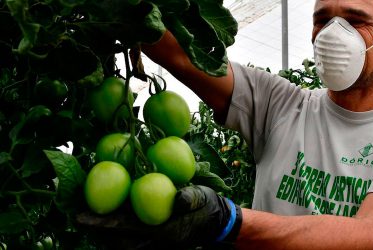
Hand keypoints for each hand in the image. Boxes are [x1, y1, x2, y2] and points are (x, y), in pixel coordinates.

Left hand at [76, 185, 241, 248]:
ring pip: (121, 246)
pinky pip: (129, 245)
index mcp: (164, 232)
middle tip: (77, 218)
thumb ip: (189, 198)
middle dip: (96, 232)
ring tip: (87, 223)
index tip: (81, 217)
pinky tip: (108, 227)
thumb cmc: (206, 206)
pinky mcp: (155, 246)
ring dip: (103, 236)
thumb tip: (176, 198)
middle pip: (118, 242)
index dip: (103, 224)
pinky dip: (114, 238)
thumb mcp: (202, 197)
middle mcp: (156, 244)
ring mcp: (155, 248)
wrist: (215, 224)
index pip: (127, 229)